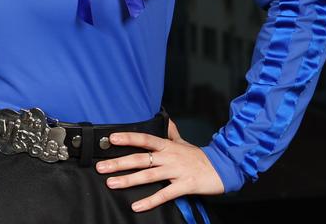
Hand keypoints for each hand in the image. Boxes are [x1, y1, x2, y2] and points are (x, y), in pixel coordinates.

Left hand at [95, 118, 223, 212]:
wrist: (223, 169)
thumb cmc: (200, 157)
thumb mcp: (184, 142)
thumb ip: (172, 132)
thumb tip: (165, 119)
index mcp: (168, 146)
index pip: (144, 139)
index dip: (128, 138)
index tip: (111, 139)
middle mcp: (169, 157)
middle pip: (141, 159)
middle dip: (119, 162)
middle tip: (101, 167)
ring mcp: (176, 171)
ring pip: (148, 176)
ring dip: (128, 180)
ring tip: (111, 183)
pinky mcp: (184, 186)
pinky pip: (164, 194)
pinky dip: (150, 200)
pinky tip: (136, 205)